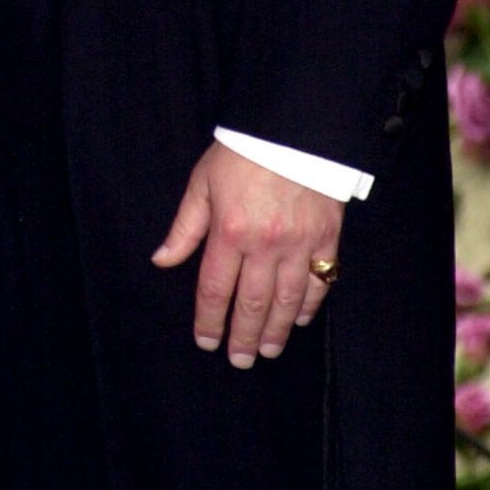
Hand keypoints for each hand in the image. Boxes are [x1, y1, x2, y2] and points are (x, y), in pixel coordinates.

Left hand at [152, 141, 342, 368]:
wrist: (292, 128)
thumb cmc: (241, 153)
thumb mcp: (202, 183)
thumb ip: (185, 226)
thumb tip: (162, 260)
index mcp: (229, 231)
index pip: (215, 288)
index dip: (209, 320)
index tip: (206, 341)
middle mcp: (264, 244)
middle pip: (252, 303)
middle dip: (244, 336)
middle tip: (239, 360)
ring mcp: (299, 244)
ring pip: (287, 300)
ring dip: (276, 331)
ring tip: (268, 350)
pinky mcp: (326, 238)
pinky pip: (319, 282)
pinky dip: (309, 305)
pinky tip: (299, 318)